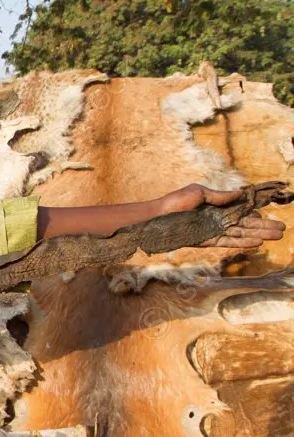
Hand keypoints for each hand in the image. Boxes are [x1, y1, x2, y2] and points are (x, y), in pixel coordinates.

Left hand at [156, 184, 285, 247]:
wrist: (156, 218)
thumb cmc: (174, 202)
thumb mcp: (199, 193)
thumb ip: (220, 196)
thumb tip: (241, 193)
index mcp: (216, 206)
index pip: (241, 210)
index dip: (255, 212)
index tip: (267, 213)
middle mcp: (217, 219)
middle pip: (245, 223)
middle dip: (263, 226)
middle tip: (282, 229)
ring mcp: (212, 230)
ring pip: (240, 234)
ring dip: (258, 235)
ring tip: (276, 236)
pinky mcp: (206, 241)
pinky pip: (227, 242)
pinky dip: (242, 243)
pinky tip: (257, 243)